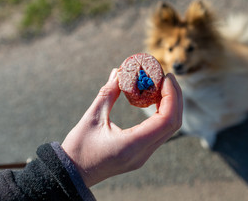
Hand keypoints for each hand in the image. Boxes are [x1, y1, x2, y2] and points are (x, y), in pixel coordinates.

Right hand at [62, 68, 182, 186]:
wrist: (73, 175)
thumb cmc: (78, 148)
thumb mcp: (92, 118)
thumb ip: (107, 94)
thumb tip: (119, 72)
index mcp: (131, 145)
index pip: (166, 120)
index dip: (171, 96)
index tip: (165, 78)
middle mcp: (142, 153)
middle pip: (173, 124)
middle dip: (174, 98)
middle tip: (167, 77)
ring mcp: (143, 156)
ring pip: (169, 129)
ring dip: (170, 106)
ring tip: (162, 86)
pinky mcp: (140, 154)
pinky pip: (159, 132)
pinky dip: (162, 114)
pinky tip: (154, 100)